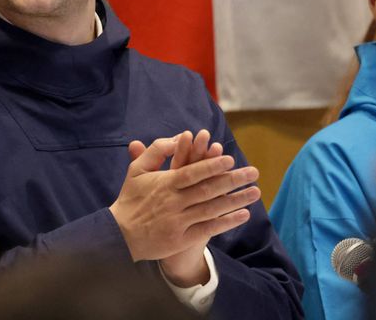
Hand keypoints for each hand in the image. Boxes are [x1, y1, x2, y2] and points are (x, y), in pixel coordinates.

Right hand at [109, 132, 259, 281]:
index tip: (230, 158)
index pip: (192, 172)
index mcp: (164, 183)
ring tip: (255, 192)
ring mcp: (178, 221)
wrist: (120, 234)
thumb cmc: (131, 198)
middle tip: (253, 172)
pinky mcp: (181, 239)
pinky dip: (226, 222)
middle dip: (233, 180)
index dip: (211, 165)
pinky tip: (243, 215)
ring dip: (236, 200)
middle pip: (208, 189)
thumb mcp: (137, 169)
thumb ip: (156, 150)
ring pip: (212, 209)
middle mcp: (173, 202)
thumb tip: (178, 136)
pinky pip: (208, 229)